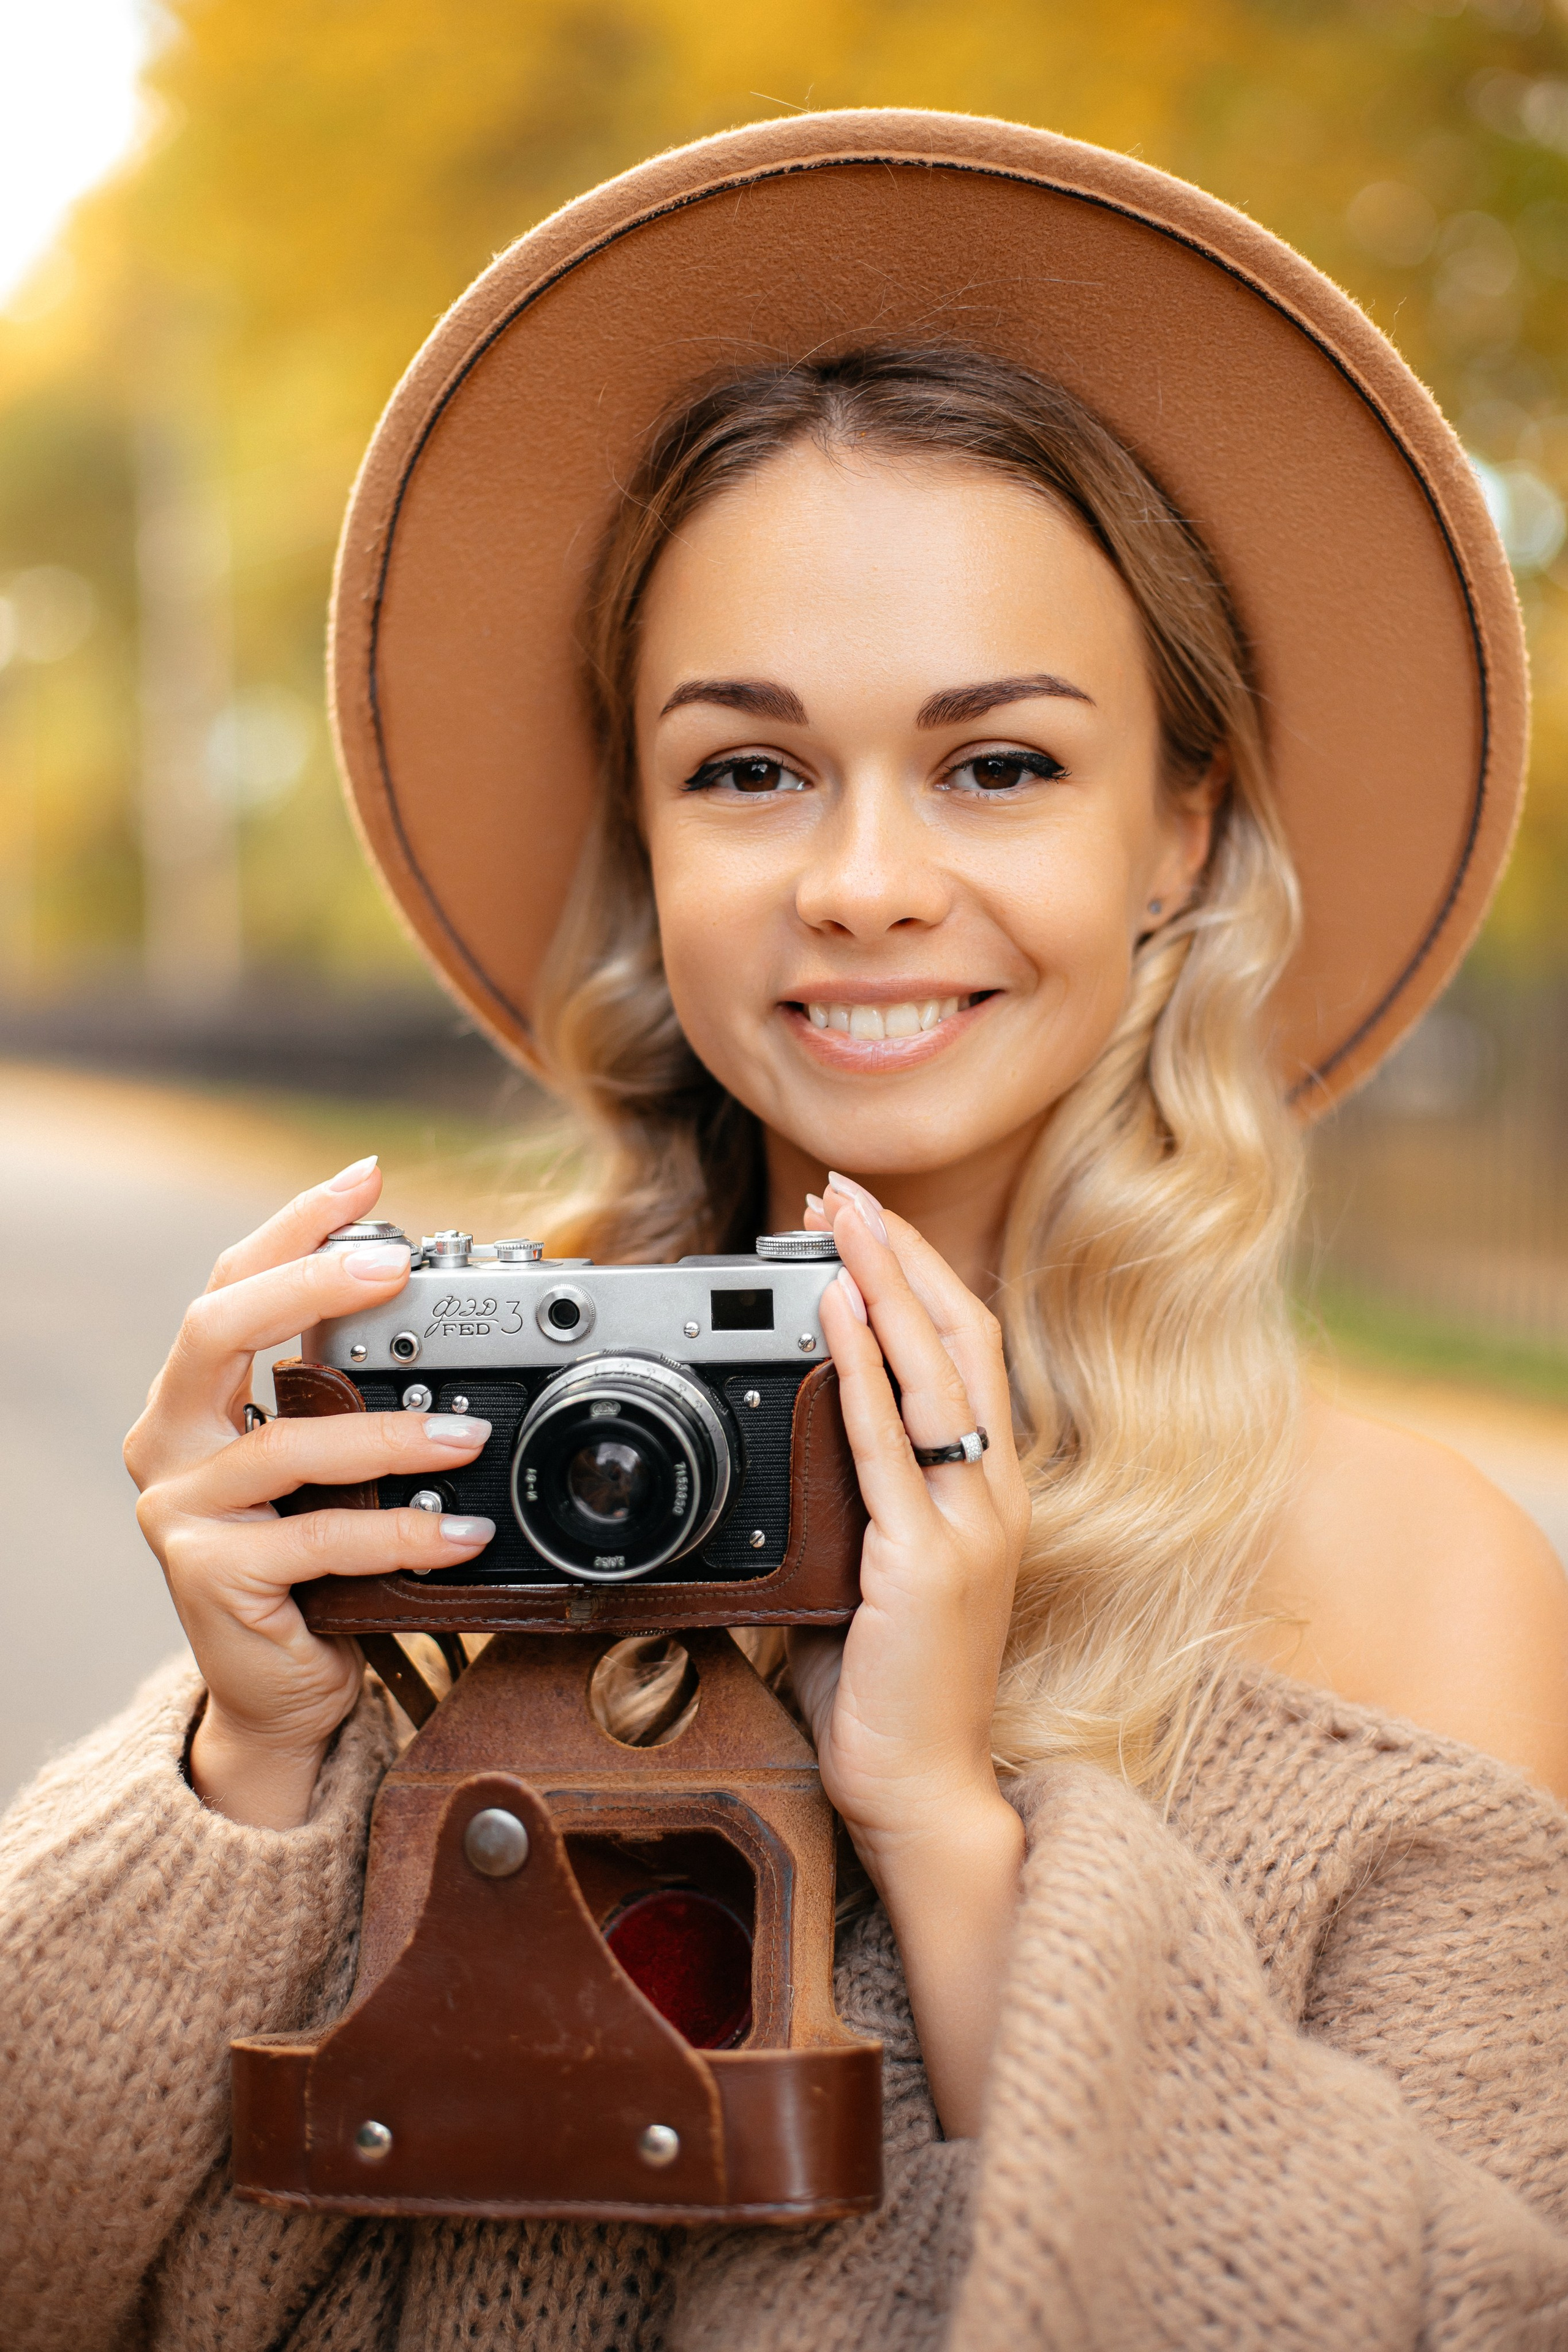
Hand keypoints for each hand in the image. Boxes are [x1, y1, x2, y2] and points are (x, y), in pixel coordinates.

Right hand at [125, 1157, 495, 1828]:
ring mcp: (179, 1510)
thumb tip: (427, 1299)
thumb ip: (344, 1391)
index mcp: (192, 1399)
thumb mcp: (327, 1463)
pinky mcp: (208, 1575)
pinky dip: (401, 1532)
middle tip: (396, 1265)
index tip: (365, 1179)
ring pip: (286, 1443)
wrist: (277, 1689)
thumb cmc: (311, 1563)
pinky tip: (461, 1530)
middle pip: (218, 1328)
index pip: (230, 1284)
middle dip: (309, 1282)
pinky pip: (318, 1537)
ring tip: (468, 1435)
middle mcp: (167, 1442)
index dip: (294, 1226)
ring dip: (390, 1433)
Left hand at [791, 1173, 1028, 1858]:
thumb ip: (850, 1501)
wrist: (919, 1792)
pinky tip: (835, 1311)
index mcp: (988, 1494)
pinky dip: (861, 1365)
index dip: (921, 1278)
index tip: (865, 1222)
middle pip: (960, 1337)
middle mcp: (994, 1497)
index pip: (967, 1354)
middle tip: (846, 1186)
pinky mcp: (924, 1563)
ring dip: (882, 1281)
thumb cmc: (888, 1692)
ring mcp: (968, 1527)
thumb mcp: (871, 1572)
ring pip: (934, 1371)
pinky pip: (886, 1442)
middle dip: (899, 1252)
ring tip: (839, 1217)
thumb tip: (793, 1440)